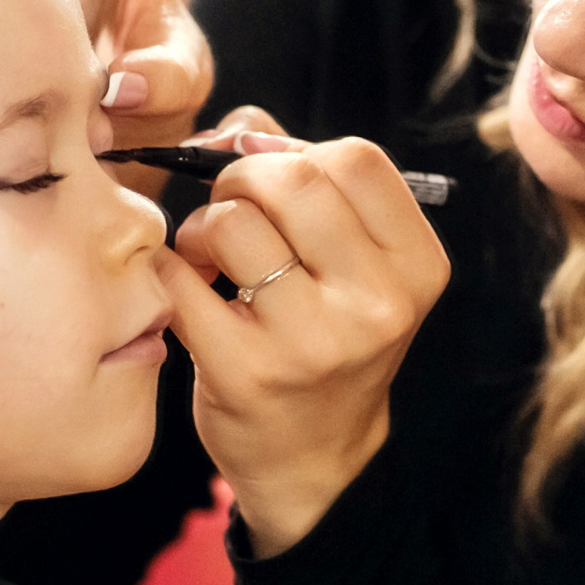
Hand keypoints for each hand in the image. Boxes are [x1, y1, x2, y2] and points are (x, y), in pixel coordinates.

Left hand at [160, 132, 449, 551]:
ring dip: (202, 228)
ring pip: (233, 224)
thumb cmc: (324, 338)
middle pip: (293, 179)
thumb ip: (306, 180)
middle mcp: (377, 305)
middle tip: (228, 208)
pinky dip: (169, 272)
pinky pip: (180, 280)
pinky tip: (186, 290)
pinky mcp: (247, 373)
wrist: (313, 460)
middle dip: (240, 178)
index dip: (298, 152)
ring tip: (209, 259)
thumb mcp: (350, 265)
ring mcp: (314, 342)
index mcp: (415, 267)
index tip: (270, 177)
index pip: (357, 159)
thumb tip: (240, 125)